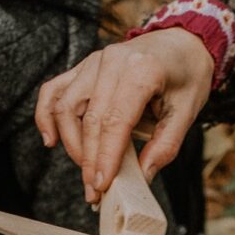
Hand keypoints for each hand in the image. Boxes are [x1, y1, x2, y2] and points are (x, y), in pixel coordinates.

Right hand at [35, 28, 213, 203]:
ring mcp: (94, 62)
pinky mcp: (84, 67)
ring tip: (86, 172)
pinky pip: (55, 90)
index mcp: (142, 70)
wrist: (182, 42)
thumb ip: (166, 145)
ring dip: (71, 144)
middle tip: (94, 193)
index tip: (101, 185)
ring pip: (66, 106)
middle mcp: (112, 62)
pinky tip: (51, 140)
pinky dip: (46, 115)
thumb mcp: (187, 111)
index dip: (106, 157)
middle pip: (89, 118)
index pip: (115, 121)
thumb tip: (143, 177)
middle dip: (89, 161)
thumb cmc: (187, 75)